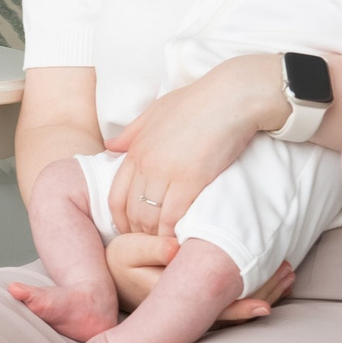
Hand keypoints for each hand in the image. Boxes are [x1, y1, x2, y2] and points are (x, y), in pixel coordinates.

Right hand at [104, 233, 291, 320]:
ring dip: (264, 292)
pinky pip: (231, 301)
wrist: (111, 276)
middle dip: (265, 292)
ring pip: (235, 307)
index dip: (244, 302)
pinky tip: (274, 279)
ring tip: (288, 275)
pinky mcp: (198, 302)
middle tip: (290, 273)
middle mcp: (187, 310)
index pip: (215, 305)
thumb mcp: (130, 250)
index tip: (269, 293)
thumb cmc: (122, 261)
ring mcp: (194, 309)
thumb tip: (177, 250)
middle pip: (232, 308)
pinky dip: (255, 290)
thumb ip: (154, 249)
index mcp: (173, 299)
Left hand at [106, 54, 283, 237]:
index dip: (120, 219)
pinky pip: (171, 217)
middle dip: (137, 232)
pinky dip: (172, 233)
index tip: (130, 231)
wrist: (231, 96)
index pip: (116, 196)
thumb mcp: (156, 111)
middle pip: (131, 211)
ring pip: (149, 218)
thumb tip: (110, 146)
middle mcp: (146, 164)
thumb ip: (132, 132)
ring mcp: (166, 173)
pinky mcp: (190, 180)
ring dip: (155, 237)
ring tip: (165, 246)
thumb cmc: (198, 100)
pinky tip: (178, 240)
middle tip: (149, 245)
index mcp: (136, 149)